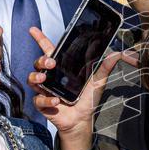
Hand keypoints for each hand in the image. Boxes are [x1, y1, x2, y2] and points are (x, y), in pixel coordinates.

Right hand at [26, 27, 137, 149]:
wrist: (82, 120)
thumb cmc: (87, 100)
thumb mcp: (98, 82)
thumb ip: (104, 68)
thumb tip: (116, 54)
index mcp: (62, 68)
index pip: (48, 50)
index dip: (40, 39)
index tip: (33, 29)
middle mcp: (51, 77)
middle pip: (39, 63)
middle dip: (42, 60)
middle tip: (51, 63)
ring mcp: (45, 89)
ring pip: (33, 78)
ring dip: (37, 77)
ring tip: (45, 79)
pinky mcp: (43, 103)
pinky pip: (38, 98)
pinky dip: (46, 99)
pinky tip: (56, 101)